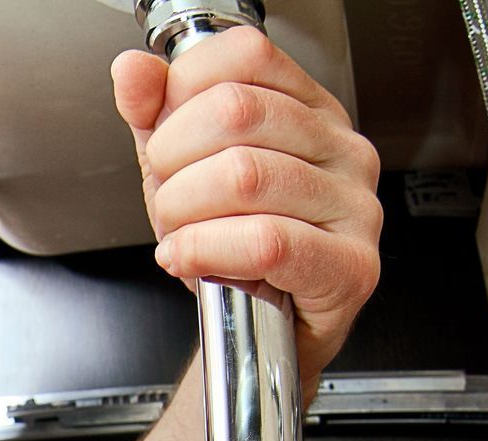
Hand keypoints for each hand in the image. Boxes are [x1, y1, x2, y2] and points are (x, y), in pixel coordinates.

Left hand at [112, 27, 381, 384]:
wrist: (260, 338)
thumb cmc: (233, 251)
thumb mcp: (182, 171)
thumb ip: (156, 116)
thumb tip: (133, 73)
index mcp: (310, 110)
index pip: (244, 56)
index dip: (183, 94)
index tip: (167, 138)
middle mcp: (342, 149)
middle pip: (236, 111)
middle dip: (174, 160)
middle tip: (168, 197)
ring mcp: (355, 206)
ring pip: (245, 176)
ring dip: (184, 213)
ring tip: (180, 235)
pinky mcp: (350, 266)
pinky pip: (265, 242)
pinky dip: (207, 250)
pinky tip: (189, 258)